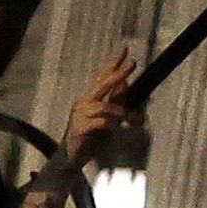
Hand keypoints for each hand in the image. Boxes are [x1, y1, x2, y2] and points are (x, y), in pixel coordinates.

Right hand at [72, 47, 148, 161]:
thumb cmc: (91, 136)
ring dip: (122, 112)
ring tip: (134, 120)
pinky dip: (112, 125)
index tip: (125, 51)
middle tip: (133, 63)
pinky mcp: (80, 128)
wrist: (72, 156)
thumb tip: (126, 83)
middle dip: (119, 73)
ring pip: (105, 105)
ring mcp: (80, 114)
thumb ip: (115, 100)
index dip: (113, 64)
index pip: (102, 76)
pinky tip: (117, 129)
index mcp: (90, 97)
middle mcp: (84, 102)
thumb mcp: (107, 116)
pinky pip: (101, 122)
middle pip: (102, 83)